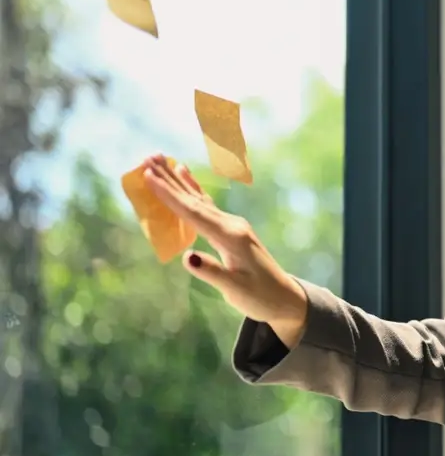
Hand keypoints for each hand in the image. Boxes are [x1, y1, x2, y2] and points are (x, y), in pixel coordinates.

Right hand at [142, 154, 307, 346]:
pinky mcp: (231, 230)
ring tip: (162, 160)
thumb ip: (211, 272)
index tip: (149, 176)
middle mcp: (232, 225)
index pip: (193, 212)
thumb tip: (187, 256)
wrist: (284, 298)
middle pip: (195, 199)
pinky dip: (193, 191)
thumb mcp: (234, 289)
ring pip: (200, 199)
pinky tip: (186, 176)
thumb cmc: (259, 296)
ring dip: (179, 181)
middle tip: (149, 157)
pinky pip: (206, 206)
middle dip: (170, 179)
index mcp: (230, 237)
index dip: (169, 195)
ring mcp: (233, 225)